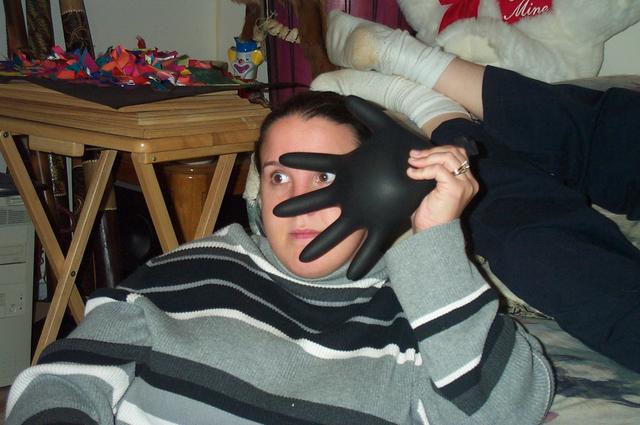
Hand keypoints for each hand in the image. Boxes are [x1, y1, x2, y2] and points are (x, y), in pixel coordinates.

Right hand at [274, 96, 474, 278]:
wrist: (427, 168)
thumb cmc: (406, 151)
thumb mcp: (387, 130)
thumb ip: (369, 114)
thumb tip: (348, 97)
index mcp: (350, 172)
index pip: (319, 166)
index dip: (300, 161)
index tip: (279, 159)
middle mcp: (350, 193)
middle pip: (316, 201)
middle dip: (296, 206)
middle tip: (274, 213)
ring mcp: (363, 211)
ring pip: (336, 230)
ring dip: (319, 243)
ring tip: (301, 259)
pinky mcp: (382, 223)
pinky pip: (370, 245)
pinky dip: (361, 261)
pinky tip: (351, 276)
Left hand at [407, 146, 478, 231]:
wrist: (432, 233)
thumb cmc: (430, 215)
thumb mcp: (434, 189)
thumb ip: (436, 173)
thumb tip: (421, 156)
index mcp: (467, 181)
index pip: (457, 154)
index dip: (437, 150)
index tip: (419, 154)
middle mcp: (470, 181)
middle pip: (453, 152)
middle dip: (430, 152)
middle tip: (413, 156)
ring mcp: (464, 184)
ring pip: (447, 158)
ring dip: (426, 158)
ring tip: (412, 163)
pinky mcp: (455, 188)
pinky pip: (438, 170)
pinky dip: (423, 170)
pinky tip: (412, 174)